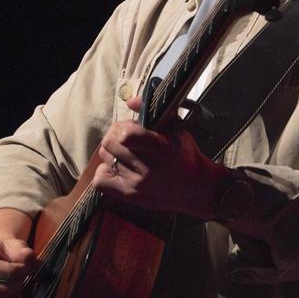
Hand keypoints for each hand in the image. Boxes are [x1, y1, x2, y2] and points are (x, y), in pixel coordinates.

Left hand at [92, 95, 228, 218]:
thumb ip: (152, 112)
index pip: (127, 136)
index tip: (130, 128)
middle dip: (116, 134)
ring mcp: (137, 184)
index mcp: (162, 149)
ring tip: (125, 152)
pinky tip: (117, 168)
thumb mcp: (176, 128)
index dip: (124, 127)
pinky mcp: (130, 196)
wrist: (198, 190)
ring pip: (105, 158)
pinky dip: (104, 171)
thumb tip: (129, 101)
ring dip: (112, 151)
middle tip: (125, 137)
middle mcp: (148, 168)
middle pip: (110, 142)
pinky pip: (100, 180)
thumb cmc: (187, 155)